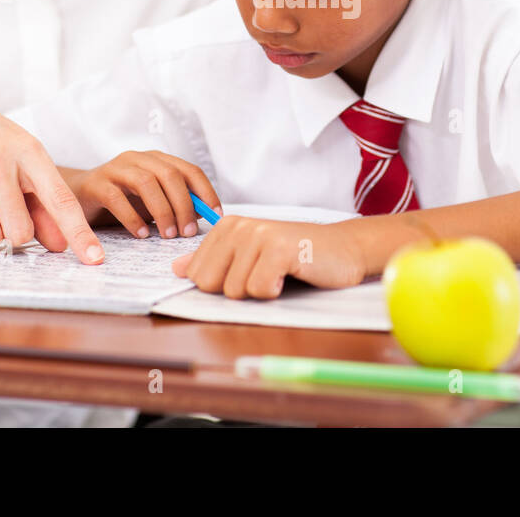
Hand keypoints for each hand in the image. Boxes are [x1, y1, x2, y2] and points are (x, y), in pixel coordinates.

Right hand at [66, 151, 222, 239]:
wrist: (79, 195)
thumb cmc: (122, 201)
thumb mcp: (152, 202)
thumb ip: (175, 204)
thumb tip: (203, 216)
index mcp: (156, 160)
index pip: (189, 170)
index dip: (205, 191)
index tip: (214, 215)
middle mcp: (138, 159)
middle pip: (169, 175)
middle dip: (183, 204)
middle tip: (187, 231)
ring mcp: (115, 168)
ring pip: (145, 182)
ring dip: (161, 210)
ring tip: (167, 234)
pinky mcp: (96, 183)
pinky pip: (117, 197)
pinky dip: (132, 218)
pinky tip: (141, 234)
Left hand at [171, 218, 365, 298]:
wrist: (343, 249)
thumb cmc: (297, 256)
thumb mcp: (250, 256)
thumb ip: (213, 261)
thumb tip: (177, 269)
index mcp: (227, 227)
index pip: (198, 275)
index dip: (224, 285)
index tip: (250, 272)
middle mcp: (238, 227)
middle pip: (210, 284)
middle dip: (238, 289)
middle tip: (265, 274)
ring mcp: (259, 236)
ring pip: (235, 290)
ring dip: (261, 291)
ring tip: (280, 273)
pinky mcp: (279, 249)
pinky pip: (260, 289)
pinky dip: (276, 291)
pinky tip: (290, 275)